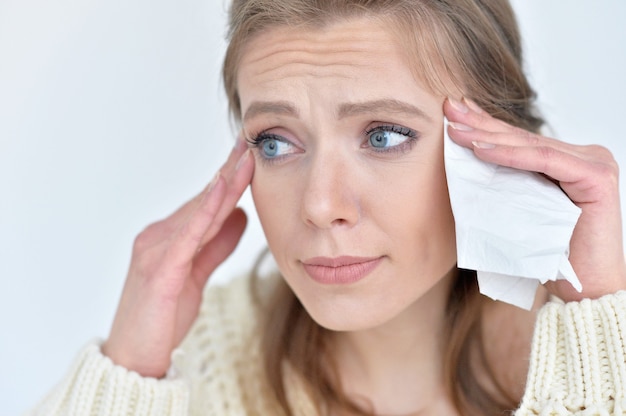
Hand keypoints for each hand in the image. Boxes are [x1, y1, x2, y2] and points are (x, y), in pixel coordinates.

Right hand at [102, 138, 253, 376]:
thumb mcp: (197, 275)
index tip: (249, 154)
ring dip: (223, 183)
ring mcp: (156, 252)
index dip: (228, 179)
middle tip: (250, 142)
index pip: (205, 203)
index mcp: (169, 238)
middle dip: (229, 171)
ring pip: (198, 212)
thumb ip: (217, 245)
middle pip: (203, 200)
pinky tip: (223, 191)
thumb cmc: (161, 317)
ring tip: (245, 158)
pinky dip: (206, 212)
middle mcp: (159, 237)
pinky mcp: (159, 271)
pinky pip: (188, 236)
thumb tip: (241, 215)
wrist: (133, 357)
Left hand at [444, 97, 625, 301]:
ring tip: (456, 129)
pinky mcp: (596, 176)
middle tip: (449, 108)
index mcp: (566, 162)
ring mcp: (592, 163)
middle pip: (521, 138)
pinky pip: (544, 161)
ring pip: (530, 146)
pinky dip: (510, 155)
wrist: (583, 289)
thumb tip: (467, 163)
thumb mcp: (519, 210)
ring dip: (488, 136)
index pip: (518, 141)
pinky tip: (481, 149)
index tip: (454, 113)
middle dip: (481, 123)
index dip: (486, 125)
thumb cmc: (549, 254)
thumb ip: (506, 185)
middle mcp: (582, 157)